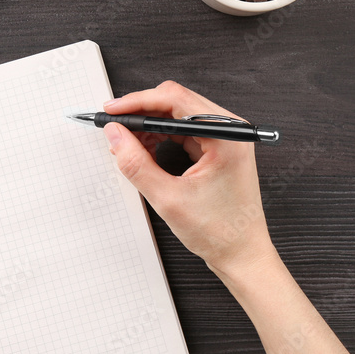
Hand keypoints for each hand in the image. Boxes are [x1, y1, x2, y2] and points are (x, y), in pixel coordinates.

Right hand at [102, 81, 277, 276]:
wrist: (241, 254)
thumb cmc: (219, 231)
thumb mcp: (167, 198)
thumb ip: (136, 164)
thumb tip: (115, 136)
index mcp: (226, 135)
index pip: (176, 99)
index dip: (138, 102)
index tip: (113, 110)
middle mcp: (230, 130)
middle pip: (177, 101)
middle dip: (142, 112)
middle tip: (115, 127)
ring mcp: (226, 137)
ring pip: (179, 114)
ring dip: (151, 125)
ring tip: (128, 143)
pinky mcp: (220, 147)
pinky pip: (185, 129)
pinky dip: (162, 135)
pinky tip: (146, 148)